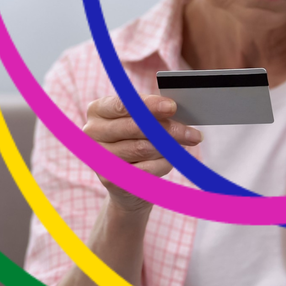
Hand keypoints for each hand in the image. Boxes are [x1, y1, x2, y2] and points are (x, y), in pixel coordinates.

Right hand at [83, 95, 202, 213]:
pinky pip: (145, 169)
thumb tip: (176, 111)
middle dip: (168, 129)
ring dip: (168, 147)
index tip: (172, 106)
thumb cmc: (135, 141)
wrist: (126, 181)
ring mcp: (98, 156)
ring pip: (142, 148)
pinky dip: (163, 164)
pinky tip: (171, 160)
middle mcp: (92, 132)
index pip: (124, 104)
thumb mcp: (141, 121)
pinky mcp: (109, 178)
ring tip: (184, 145)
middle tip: (193, 134)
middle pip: (135, 127)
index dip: (149, 105)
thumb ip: (151, 113)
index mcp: (97, 110)